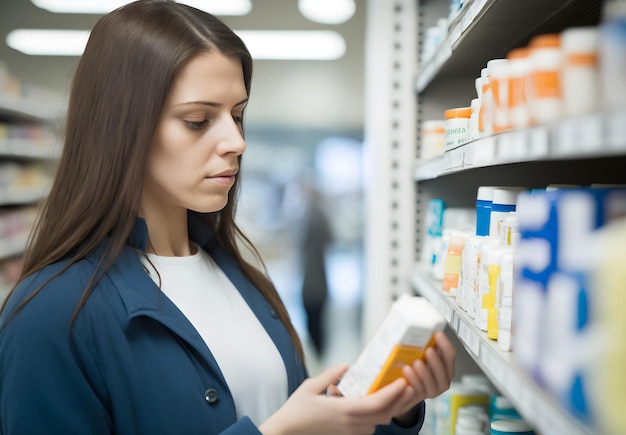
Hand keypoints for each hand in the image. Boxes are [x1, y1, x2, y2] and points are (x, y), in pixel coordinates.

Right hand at [259, 364, 410, 434]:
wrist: (285, 433)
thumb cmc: (295, 410)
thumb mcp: (310, 386)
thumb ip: (330, 375)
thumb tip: (346, 365)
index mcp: (343, 410)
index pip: (377, 404)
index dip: (394, 393)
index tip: (403, 380)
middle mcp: (350, 424)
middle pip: (384, 415)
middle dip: (399, 400)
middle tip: (407, 383)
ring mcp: (349, 432)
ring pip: (379, 422)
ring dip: (388, 408)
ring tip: (394, 391)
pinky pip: (369, 427)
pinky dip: (376, 415)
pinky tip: (373, 401)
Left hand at [391, 331, 455, 423]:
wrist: (404, 389)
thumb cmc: (414, 367)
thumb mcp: (421, 355)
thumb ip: (423, 345)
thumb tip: (416, 324)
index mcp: (446, 366)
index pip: (450, 355)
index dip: (445, 344)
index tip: (437, 334)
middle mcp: (444, 379)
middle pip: (445, 369)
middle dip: (437, 359)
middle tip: (429, 349)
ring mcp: (434, 390)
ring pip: (434, 381)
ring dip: (426, 371)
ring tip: (416, 362)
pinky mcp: (422, 396)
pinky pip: (420, 388)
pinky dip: (414, 379)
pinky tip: (407, 370)